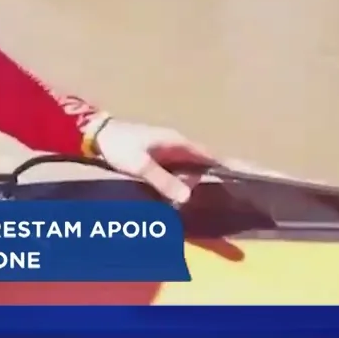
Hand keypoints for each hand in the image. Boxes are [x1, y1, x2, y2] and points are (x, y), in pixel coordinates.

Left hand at [94, 119, 218, 204]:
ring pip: (188, 169)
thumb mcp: (141, 165)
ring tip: (193, 203)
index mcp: (178, 141)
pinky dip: (180, 182)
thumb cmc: (120, 146)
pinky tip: (177, 196)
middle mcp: (177, 144)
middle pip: (200, 165)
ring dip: (191, 184)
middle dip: (205, 181)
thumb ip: (164, 180)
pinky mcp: (158, 158)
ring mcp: (167, 150)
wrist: (96, 135)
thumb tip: (188, 197)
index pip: (209, 155)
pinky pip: (177, 171)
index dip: (225, 166)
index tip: (242, 178)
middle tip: (208, 201)